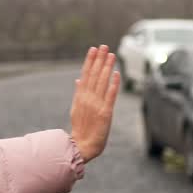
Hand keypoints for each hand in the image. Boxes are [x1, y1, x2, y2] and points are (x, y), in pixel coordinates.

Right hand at [69, 45, 120, 162]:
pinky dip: (113, 85)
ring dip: (107, 67)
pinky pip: (110, 96)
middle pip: (94, 75)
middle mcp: (87, 98)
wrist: (82, 145)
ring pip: (102, 82)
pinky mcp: (105, 113)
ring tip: (111, 55)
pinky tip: (116, 74)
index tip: (93, 49)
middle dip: (99, 60)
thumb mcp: (76, 108)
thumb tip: (78, 79)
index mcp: (80, 96)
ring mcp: (96, 105)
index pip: (85, 74)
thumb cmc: (81, 128)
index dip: (90, 61)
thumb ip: (78, 93)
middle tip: (104, 46)